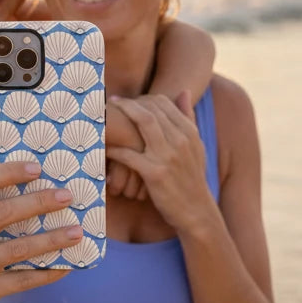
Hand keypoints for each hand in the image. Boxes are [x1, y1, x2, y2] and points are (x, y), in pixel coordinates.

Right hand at [0, 161, 84, 302]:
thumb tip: (40, 181)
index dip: (8, 172)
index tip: (38, 168)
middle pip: (3, 213)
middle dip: (39, 202)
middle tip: (67, 196)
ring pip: (18, 248)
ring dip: (52, 239)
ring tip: (77, 231)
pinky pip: (22, 280)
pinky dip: (48, 272)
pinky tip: (67, 265)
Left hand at [107, 92, 212, 232]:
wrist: (196, 211)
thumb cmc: (192, 178)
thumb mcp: (196, 147)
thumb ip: (188, 118)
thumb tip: (184, 91)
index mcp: (189, 132)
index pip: (163, 102)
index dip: (142, 98)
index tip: (128, 102)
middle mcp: (180, 140)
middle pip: (151, 109)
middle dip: (128, 104)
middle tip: (112, 104)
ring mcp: (168, 156)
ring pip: (143, 123)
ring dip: (121, 116)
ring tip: (105, 115)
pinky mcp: (155, 174)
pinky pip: (130, 155)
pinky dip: (115, 150)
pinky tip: (105, 148)